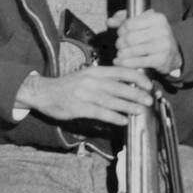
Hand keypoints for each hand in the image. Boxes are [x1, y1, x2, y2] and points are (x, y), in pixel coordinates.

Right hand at [15, 65, 150, 125]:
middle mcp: (91, 81)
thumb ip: (105, 79)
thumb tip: (127, 85)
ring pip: (111, 100)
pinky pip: (100, 113)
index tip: (148, 84)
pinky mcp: (79, 108)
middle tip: (149, 100)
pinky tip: (123, 120)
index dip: (137, 77)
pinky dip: (114, 117)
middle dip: (136, 93)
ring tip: (140, 111)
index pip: (121, 71)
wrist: (43, 92)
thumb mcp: (86, 76)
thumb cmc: (68, 85)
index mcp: (95, 71)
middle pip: (119, 87)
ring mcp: (85, 94)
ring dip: (128, 106)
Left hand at [108, 8, 180, 75]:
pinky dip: (126, 63)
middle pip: (129, 38)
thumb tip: (109, 21)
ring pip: (132, 50)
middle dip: (120, 43)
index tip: (121, 34)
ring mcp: (163, 46)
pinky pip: (137, 62)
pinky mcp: (161, 60)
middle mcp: (162, 30)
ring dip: (122, 54)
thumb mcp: (143, 23)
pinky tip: (121, 62)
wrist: (173, 53)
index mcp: (157, 18)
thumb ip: (124, 20)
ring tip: (120, 54)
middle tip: (120, 45)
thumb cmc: (154, 36)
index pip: (129, 24)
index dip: (121, 30)